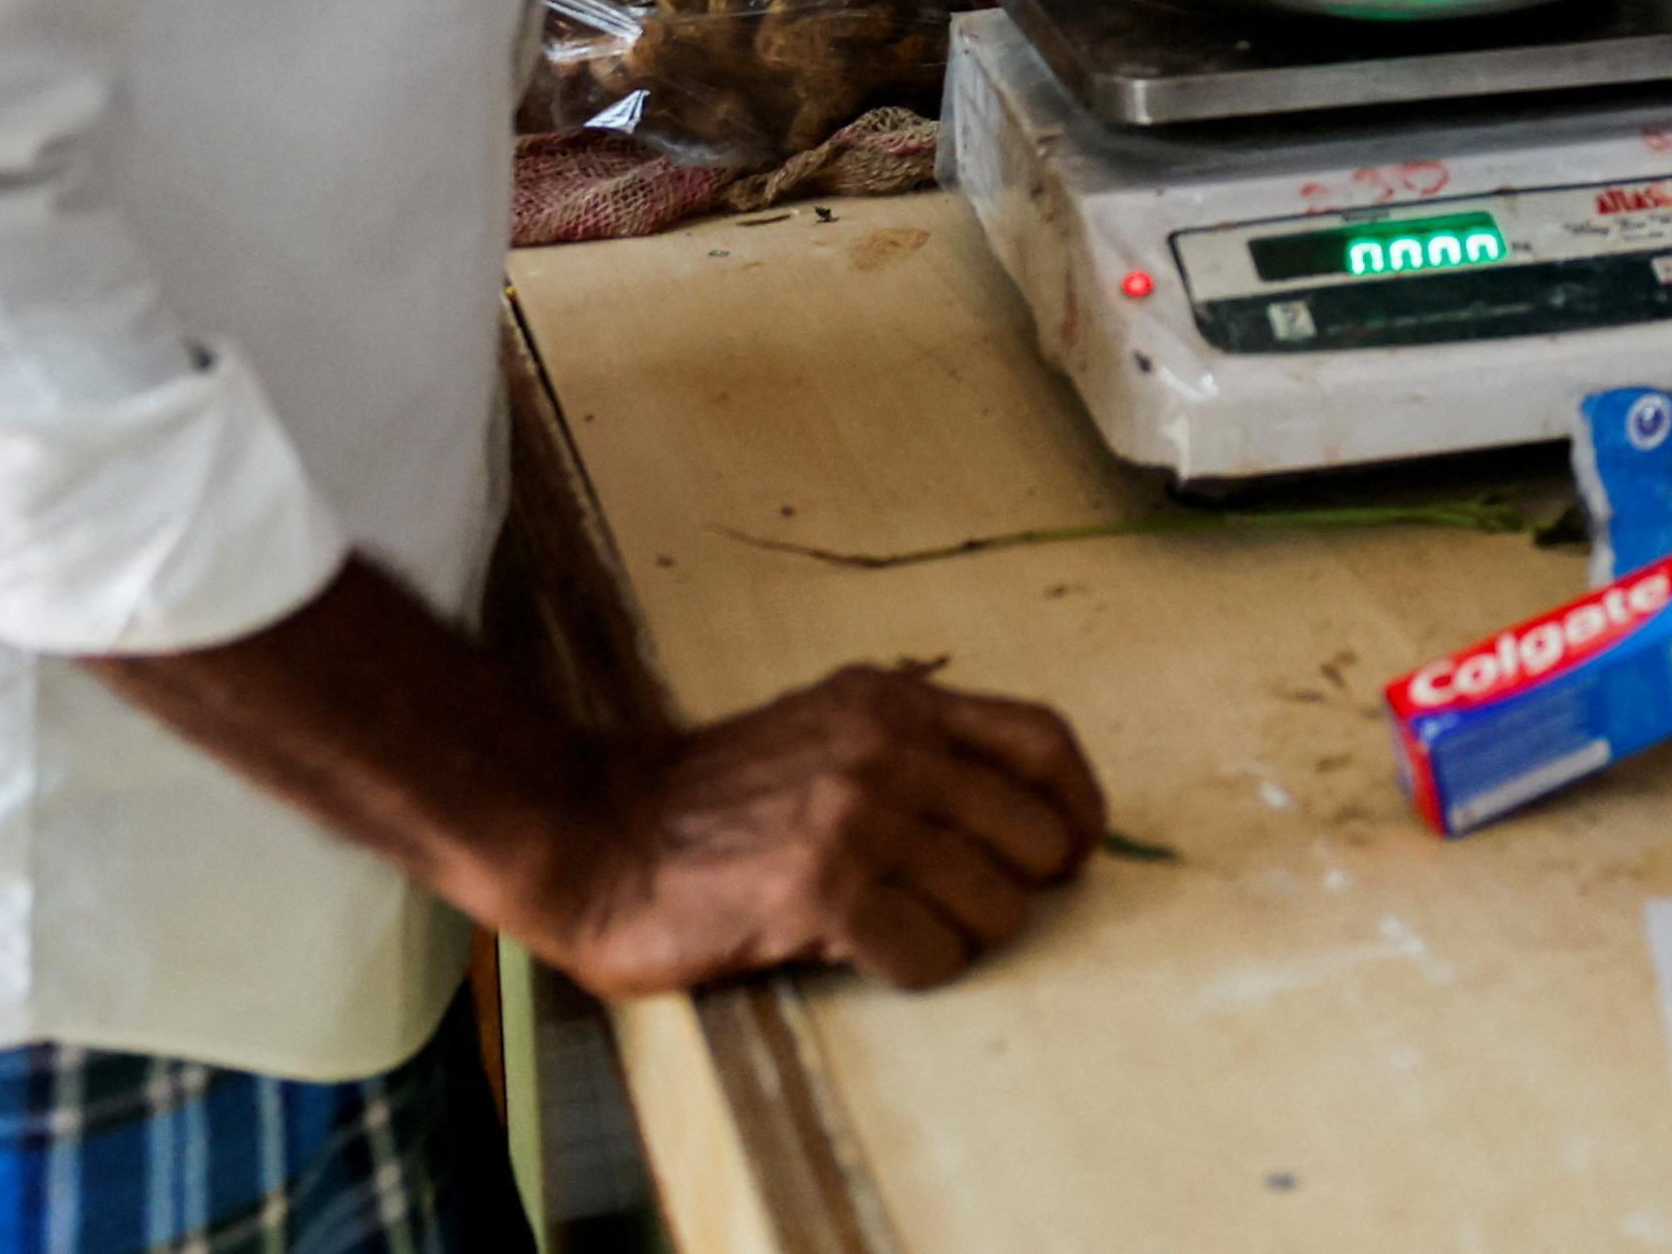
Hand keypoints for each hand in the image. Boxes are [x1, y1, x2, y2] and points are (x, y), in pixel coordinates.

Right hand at [508, 662, 1106, 997]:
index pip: (1043, 741)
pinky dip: (914, 969)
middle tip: (957, 908)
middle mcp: (888, 747)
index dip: (1077, 807)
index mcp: (894, 701)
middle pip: (1036, 837)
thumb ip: (914, 752)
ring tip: (895, 927)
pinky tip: (860, 951)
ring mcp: (858, 816)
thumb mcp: (826, 732)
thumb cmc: (710, 800)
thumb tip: (1019, 819)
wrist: (594, 834)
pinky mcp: (824, 890)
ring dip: (958, 936)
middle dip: (1014, 890)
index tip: (1073, 852)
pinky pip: (933, 957)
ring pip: (995, 907)